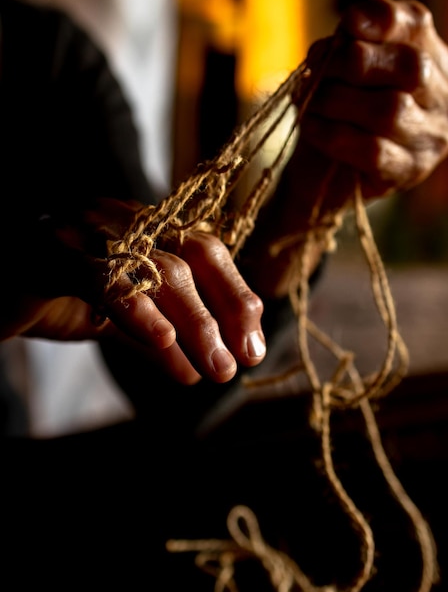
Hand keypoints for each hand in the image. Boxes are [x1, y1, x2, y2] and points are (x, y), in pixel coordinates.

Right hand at [3, 199, 265, 384]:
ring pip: (157, 271)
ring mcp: (86, 228)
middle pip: (191, 259)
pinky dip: (137, 311)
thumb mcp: (119, 317)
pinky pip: (103, 278)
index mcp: (142, 228)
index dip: (236, 296)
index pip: (206, 252)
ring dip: (193, 326)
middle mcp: (121, 220)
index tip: (252, 344)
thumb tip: (203, 366)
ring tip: (212, 371)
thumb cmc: (54, 296)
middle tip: (235, 366)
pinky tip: (164, 342)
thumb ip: (159, 333)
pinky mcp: (50, 249)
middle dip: (223, 313)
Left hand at [241, 0, 447, 297]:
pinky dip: (342, 137)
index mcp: (429, 60)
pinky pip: (381, 152)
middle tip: (319, 75)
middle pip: (407, 66)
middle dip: (354, 67)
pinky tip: (317, 133)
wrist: (319, 182)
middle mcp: (443, 97)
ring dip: (343, 104)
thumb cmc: (324, 120)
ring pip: (394, 109)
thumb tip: (340, 38)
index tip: (344, 24)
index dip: (381, 21)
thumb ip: (341, 53)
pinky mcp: (411, 173)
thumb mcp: (331, 78)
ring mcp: (434, 138)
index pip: (416, 25)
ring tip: (313, 109)